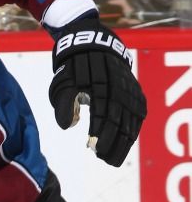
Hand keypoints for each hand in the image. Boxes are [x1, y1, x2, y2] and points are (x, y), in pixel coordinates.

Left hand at [48, 18, 146, 165]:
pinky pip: (138, 112)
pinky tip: (127, 140)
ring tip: (114, 156)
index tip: (93, 149)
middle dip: (113, 143)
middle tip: (104, 159)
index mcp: (100, 86)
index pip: (103, 116)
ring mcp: (130, 89)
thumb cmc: (73, 67)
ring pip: (131, 120)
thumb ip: (64, 104)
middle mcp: (119, 88)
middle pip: (120, 121)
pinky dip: (133, 128)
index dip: (100, 135)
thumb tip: (67, 126)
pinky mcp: (135, 89)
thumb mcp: (63, 82)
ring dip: (124, 140)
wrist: (92, 42)